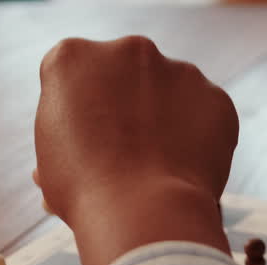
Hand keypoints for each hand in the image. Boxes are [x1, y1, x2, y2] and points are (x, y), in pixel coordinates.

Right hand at [35, 37, 237, 264]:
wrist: (143, 213)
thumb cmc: (84, 190)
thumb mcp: (51, 154)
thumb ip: (69, 125)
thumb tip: (86, 134)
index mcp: (72, 57)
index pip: (76, 78)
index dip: (81, 112)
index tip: (86, 140)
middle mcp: (127, 49)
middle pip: (126, 75)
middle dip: (126, 105)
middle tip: (125, 151)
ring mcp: (178, 70)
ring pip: (170, 92)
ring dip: (164, 118)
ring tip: (156, 166)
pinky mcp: (215, 97)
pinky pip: (205, 116)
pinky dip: (198, 138)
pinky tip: (183, 168)